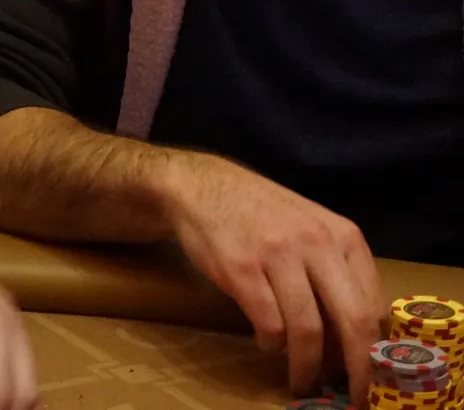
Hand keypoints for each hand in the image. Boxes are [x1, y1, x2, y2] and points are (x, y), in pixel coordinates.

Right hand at [156, 152, 383, 403]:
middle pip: (352, 321)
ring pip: (308, 330)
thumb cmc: (261, 214)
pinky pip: (268, 324)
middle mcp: (316, 243)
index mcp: (343, 236)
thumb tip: (357, 335)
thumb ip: (337, 271)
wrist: (200, 186)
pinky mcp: (240, 269)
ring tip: (301, 379)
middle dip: (356, 369)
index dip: (375, 349)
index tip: (369, 374)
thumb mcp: (312, 230)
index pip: (374, 306)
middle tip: (353, 395)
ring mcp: (277, 255)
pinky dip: (271, 344)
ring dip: (307, 366)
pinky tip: (267, 343)